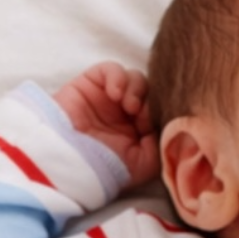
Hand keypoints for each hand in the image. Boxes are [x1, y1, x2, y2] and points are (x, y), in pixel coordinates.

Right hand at [53, 61, 159, 188]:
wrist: (71, 161)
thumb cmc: (106, 168)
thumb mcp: (144, 165)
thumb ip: (161, 144)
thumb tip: (167, 124)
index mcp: (138, 132)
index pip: (159, 110)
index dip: (161, 113)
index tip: (152, 126)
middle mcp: (125, 115)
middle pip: (150, 92)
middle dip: (150, 101)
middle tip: (140, 116)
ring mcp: (108, 99)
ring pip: (135, 78)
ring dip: (137, 89)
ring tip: (128, 106)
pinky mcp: (91, 84)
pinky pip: (112, 69)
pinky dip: (118, 77)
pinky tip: (115, 94)